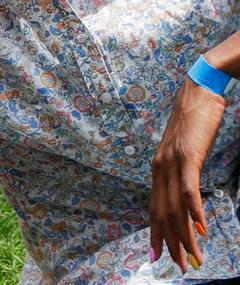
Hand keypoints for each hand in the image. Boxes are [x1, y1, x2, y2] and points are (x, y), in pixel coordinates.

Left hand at [149, 79, 225, 272]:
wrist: (198, 89)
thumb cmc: (193, 120)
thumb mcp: (184, 150)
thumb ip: (181, 171)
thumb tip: (186, 195)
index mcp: (157, 168)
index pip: (153, 207)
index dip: (155, 233)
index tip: (158, 255)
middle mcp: (159, 167)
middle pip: (162, 213)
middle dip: (171, 243)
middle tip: (181, 266)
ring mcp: (172, 162)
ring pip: (175, 207)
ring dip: (185, 235)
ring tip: (194, 257)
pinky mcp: (188, 156)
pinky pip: (189, 189)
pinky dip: (195, 211)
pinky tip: (202, 228)